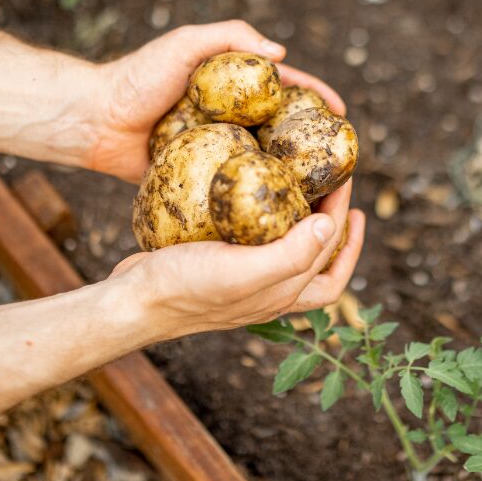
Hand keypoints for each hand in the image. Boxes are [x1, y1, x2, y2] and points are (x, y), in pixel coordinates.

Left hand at [82, 20, 345, 181]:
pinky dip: (254, 202)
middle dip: (313, 146)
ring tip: (319, 197)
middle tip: (340, 167)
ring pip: (263, 165)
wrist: (94, 120)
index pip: (287, 90)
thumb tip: (280, 53)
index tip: (343, 118)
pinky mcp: (201, 180)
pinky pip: (232, 191)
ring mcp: (218, 151)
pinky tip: (276, 218)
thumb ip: (229, 37)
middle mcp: (232, 119)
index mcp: (234, 86)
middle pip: (283, 132)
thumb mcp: (184, 44)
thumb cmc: (138, 77)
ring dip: (291, 180)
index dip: (318, 100)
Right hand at [110, 181, 365, 340]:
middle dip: (331, 221)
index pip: (331, 265)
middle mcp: (267, 290)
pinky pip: (252, 239)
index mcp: (281, 295)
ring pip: (287, 250)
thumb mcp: (244, 272)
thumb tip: (330, 226)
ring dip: (302, 220)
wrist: (132, 300)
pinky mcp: (217, 263)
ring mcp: (242, 278)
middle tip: (332, 180)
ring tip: (302, 186)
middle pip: (315, 257)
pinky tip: (252, 192)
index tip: (349, 194)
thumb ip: (291, 255)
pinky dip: (262, 217)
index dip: (349, 235)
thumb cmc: (186, 288)